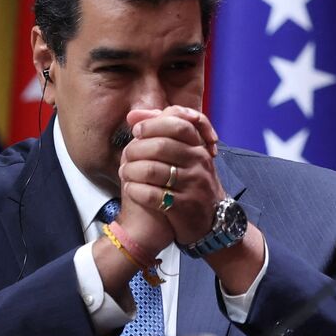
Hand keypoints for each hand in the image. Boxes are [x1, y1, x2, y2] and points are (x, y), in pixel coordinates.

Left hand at [119, 106, 224, 245]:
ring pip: (152, 171)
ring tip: (126, 173)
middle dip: (136, 149)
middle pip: (161, 146)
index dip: (152, 125)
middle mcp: (199, 164)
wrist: (209, 220)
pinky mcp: (184, 207)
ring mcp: (193, 185)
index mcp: (198, 148)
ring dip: (131, 171)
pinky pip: (152, 196)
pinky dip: (136, 191)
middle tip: (127, 156)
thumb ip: (161, 131)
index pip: (178, 125)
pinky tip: (131, 190)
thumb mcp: (185, 154)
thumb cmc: (190, 182)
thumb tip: (133, 115)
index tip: (137, 132)